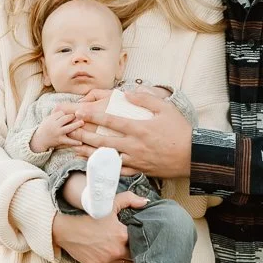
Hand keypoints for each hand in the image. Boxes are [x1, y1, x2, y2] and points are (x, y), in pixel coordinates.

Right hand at [29, 106, 81, 153]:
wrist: (39, 140)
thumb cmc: (45, 128)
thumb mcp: (47, 119)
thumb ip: (55, 113)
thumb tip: (64, 105)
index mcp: (51, 119)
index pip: (61, 113)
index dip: (67, 113)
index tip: (72, 113)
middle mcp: (55, 125)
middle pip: (65, 119)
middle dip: (73, 117)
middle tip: (80, 115)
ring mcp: (58, 133)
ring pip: (69, 128)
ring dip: (76, 125)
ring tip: (82, 122)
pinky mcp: (60, 140)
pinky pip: (68, 141)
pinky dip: (75, 142)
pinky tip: (81, 142)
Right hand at [51, 201, 142, 262]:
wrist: (67, 230)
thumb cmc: (89, 217)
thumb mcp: (109, 204)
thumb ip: (129, 199)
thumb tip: (145, 202)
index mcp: (121, 236)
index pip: (140, 242)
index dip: (141, 239)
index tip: (139, 237)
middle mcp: (116, 251)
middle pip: (135, 255)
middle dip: (135, 250)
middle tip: (133, 244)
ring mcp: (106, 261)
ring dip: (128, 259)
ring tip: (126, 252)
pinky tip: (117, 257)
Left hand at [75, 87, 191, 178]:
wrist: (193, 156)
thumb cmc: (180, 131)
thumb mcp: (166, 109)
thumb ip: (146, 99)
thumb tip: (127, 92)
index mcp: (139, 128)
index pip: (110, 120)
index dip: (92, 115)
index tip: (79, 111)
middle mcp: (134, 145)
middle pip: (103, 140)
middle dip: (84, 135)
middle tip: (69, 130)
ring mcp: (135, 159)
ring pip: (107, 157)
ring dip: (89, 152)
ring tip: (74, 148)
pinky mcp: (139, 169)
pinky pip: (118, 169)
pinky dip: (104, 167)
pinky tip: (94, 164)